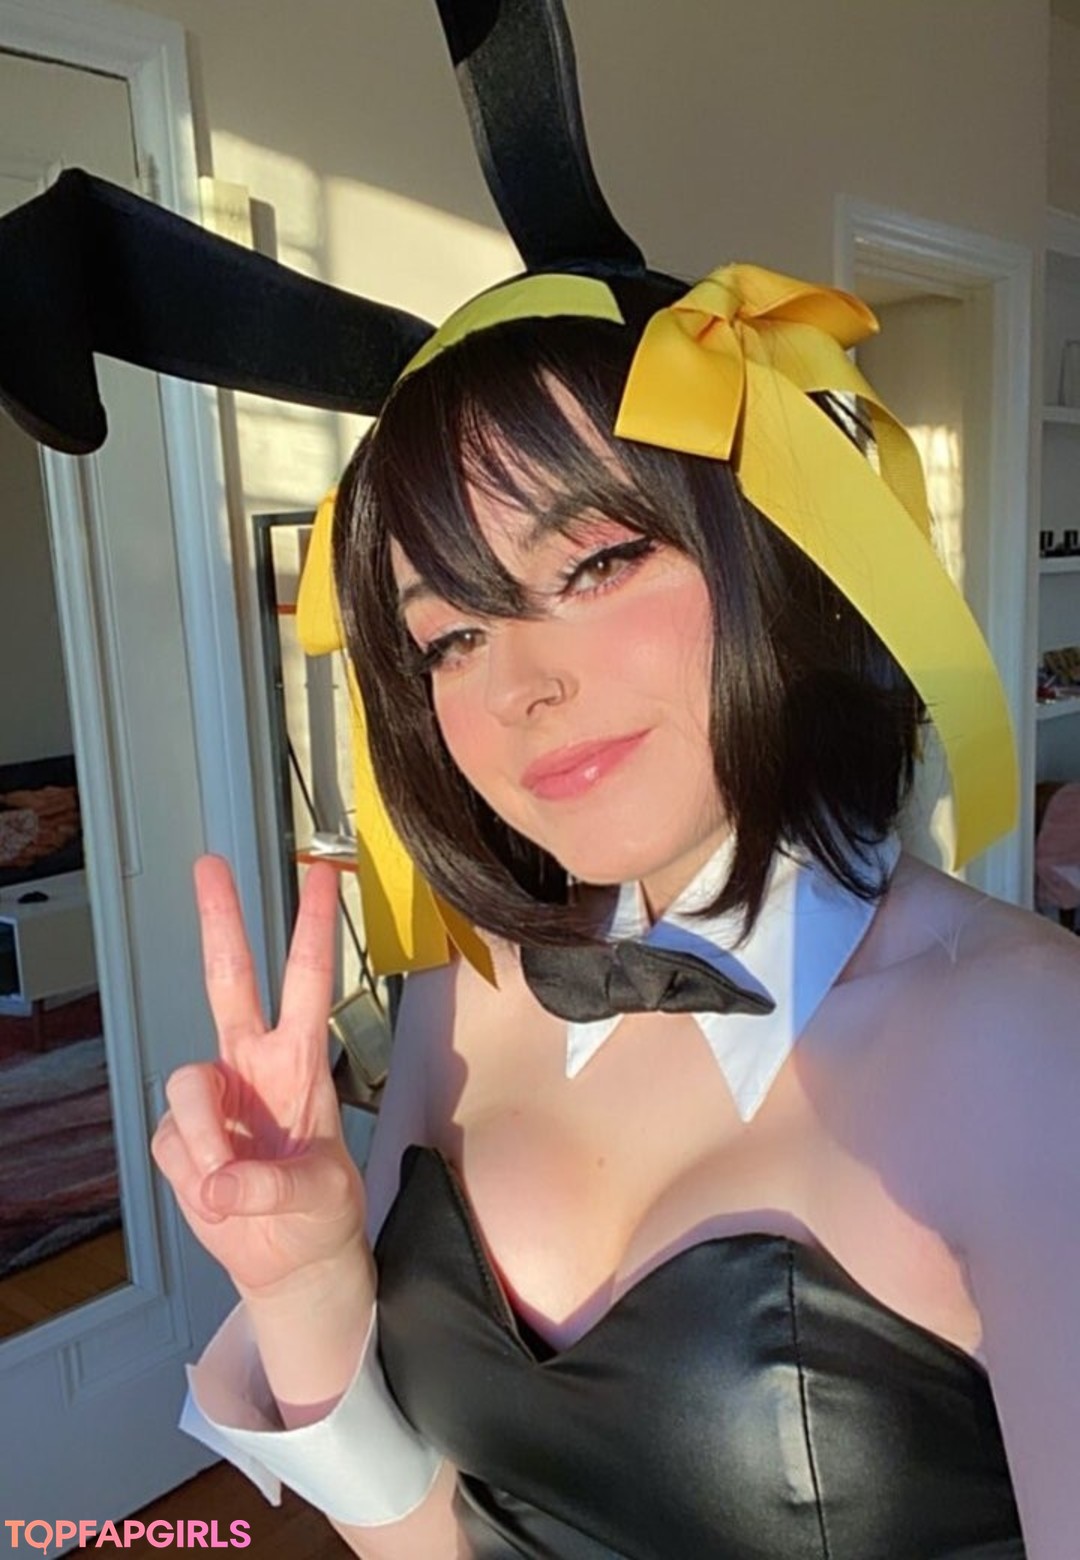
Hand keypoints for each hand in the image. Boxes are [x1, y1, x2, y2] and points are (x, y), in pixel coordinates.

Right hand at [151, 855, 367, 1299]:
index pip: (307, 982)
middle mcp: (252, 1065)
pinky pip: (171, 1145)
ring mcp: (214, 1098)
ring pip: (186, 1087)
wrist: (290, 1260)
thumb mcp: (318, 1198)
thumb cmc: (320, 1213)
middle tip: (211, 866)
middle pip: (229, 980)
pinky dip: (193, 1178)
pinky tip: (218, 1197)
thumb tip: (222, 1182)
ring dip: (203, 1139)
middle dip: (221, 921)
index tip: (322, 875)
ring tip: (228, 1189)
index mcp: (300, 1062)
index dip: (313, 928)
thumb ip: (272, 1184)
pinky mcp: (180, 1137)